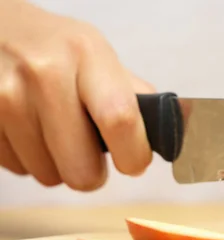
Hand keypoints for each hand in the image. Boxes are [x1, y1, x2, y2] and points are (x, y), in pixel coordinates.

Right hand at [0, 0, 154, 190]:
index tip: (133, 162)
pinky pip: (18, 170)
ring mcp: (5, 96)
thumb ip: (132, 96)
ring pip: (49, 176)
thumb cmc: (57, 48)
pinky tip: (29, 130)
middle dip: (93, 174)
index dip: (133, 156)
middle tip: (90, 155)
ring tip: (55, 134)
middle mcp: (44, 73)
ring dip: (59, 166)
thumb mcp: (98, 56)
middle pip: (82, 170)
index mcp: (88, 54)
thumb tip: (176, 132)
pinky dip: (29, 160)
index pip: (120, 120)